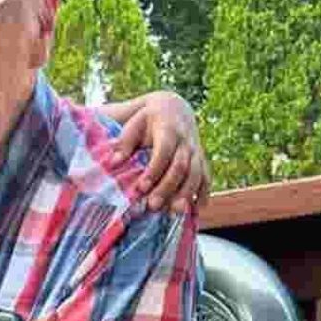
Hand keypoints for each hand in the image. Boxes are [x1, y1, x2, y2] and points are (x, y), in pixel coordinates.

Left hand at [105, 92, 210, 213]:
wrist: (174, 108)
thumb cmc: (147, 120)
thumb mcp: (135, 124)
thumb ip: (125, 142)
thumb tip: (113, 162)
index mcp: (168, 130)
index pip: (163, 152)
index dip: (153, 171)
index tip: (141, 188)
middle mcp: (186, 141)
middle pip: (180, 166)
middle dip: (167, 187)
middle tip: (153, 206)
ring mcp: (196, 151)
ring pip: (196, 174)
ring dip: (186, 194)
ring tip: (176, 212)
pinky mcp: (202, 159)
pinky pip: (206, 177)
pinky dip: (203, 193)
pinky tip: (197, 209)